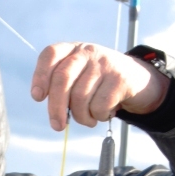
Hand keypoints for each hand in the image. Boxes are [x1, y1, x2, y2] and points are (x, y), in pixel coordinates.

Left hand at [31, 42, 169, 129]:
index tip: (37, 97)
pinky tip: (103, 113)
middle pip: (62, 79)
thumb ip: (62, 87)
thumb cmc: (99, 83)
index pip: (50, 55)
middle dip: (56, 107)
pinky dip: (97, 116)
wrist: (137, 79)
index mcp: (72, 49)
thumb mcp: (80, 76)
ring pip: (80, 97)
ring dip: (81, 116)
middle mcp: (87, 52)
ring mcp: (105, 63)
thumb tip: (53, 110)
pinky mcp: (120, 78)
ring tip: (88, 119)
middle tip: (57, 126)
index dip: (40, 76)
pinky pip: (99, 106)